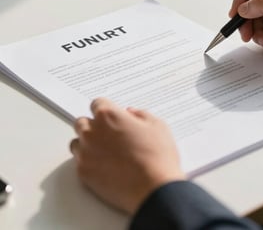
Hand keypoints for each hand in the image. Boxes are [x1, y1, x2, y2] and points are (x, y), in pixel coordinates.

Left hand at [70, 98, 184, 213]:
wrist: (153, 189)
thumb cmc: (157, 156)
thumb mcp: (157, 125)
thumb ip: (140, 114)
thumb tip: (131, 114)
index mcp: (109, 115)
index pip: (97, 103)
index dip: (106, 109)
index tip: (112, 115)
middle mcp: (92, 131)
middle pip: (82, 121)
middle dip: (93, 125)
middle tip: (108, 133)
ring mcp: (85, 153)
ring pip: (77, 142)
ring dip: (87, 143)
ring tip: (105, 151)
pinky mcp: (83, 173)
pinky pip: (78, 162)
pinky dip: (88, 162)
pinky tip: (104, 165)